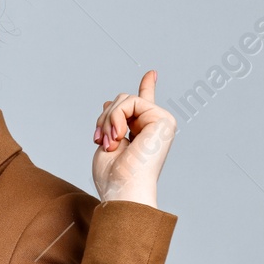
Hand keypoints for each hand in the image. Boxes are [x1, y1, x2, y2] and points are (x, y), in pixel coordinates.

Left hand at [91, 69, 174, 206]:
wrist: (124, 190)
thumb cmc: (113, 177)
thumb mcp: (107, 142)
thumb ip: (112, 122)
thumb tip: (108, 102)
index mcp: (144, 133)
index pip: (145, 104)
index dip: (148, 86)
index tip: (152, 73)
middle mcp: (155, 126)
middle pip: (123, 100)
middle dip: (104, 117)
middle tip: (100, 140)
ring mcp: (161, 122)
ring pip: (125, 98)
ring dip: (108, 119)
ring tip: (109, 142)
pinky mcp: (163, 120)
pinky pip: (131, 101)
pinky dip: (116, 117)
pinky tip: (118, 136)